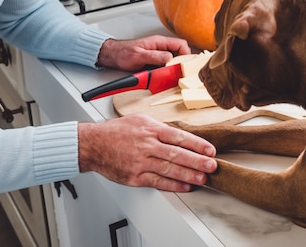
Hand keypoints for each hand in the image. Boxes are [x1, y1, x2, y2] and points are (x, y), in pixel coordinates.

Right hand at [78, 114, 216, 191]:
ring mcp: (140, 162)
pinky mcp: (134, 176)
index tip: (210, 150)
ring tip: (202, 179)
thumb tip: (180, 135)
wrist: (93, 144)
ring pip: (169, 169)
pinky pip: (157, 182)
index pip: (179, 136)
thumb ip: (159, 127)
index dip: (197, 144)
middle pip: (177, 154)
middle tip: (212, 166)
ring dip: (188, 175)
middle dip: (197, 161)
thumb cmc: (116, 131)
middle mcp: (147, 145)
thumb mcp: (140, 120)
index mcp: (150, 129)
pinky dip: (172, 185)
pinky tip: (184, 186)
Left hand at [97, 35, 190, 70]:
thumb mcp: (139, 55)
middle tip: (180, 71)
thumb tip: (169, 57)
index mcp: (159, 42)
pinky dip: (168, 70)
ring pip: (174, 59)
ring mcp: (158, 53)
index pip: (180, 44)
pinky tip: (165, 75)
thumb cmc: (123, 53)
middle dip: (182, 62)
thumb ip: (155, 56)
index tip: (185, 64)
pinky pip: (166, 64)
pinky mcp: (155, 60)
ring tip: (173, 74)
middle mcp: (161, 47)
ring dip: (175, 66)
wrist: (113, 55)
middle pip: (179, 52)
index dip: (186, 54)